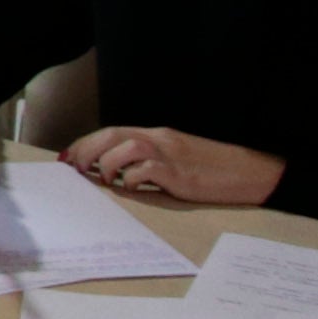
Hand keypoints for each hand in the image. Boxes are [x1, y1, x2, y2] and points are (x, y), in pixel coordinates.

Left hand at [60, 125, 283, 209]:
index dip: (86, 142)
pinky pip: (147, 169)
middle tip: (74, 168)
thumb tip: (112, 174)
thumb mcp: (175, 159)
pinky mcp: (181, 173)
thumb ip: (147, 161)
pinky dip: (132, 178)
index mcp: (157, 135)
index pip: (113, 131)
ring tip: (102, 178)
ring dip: (106, 161)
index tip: (68, 157)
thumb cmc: (211, 169)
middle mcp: (161, 139)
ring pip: (125, 146)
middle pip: (113, 134)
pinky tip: (131, 187)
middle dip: (86, 149)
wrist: (249, 172)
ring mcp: (171, 154)